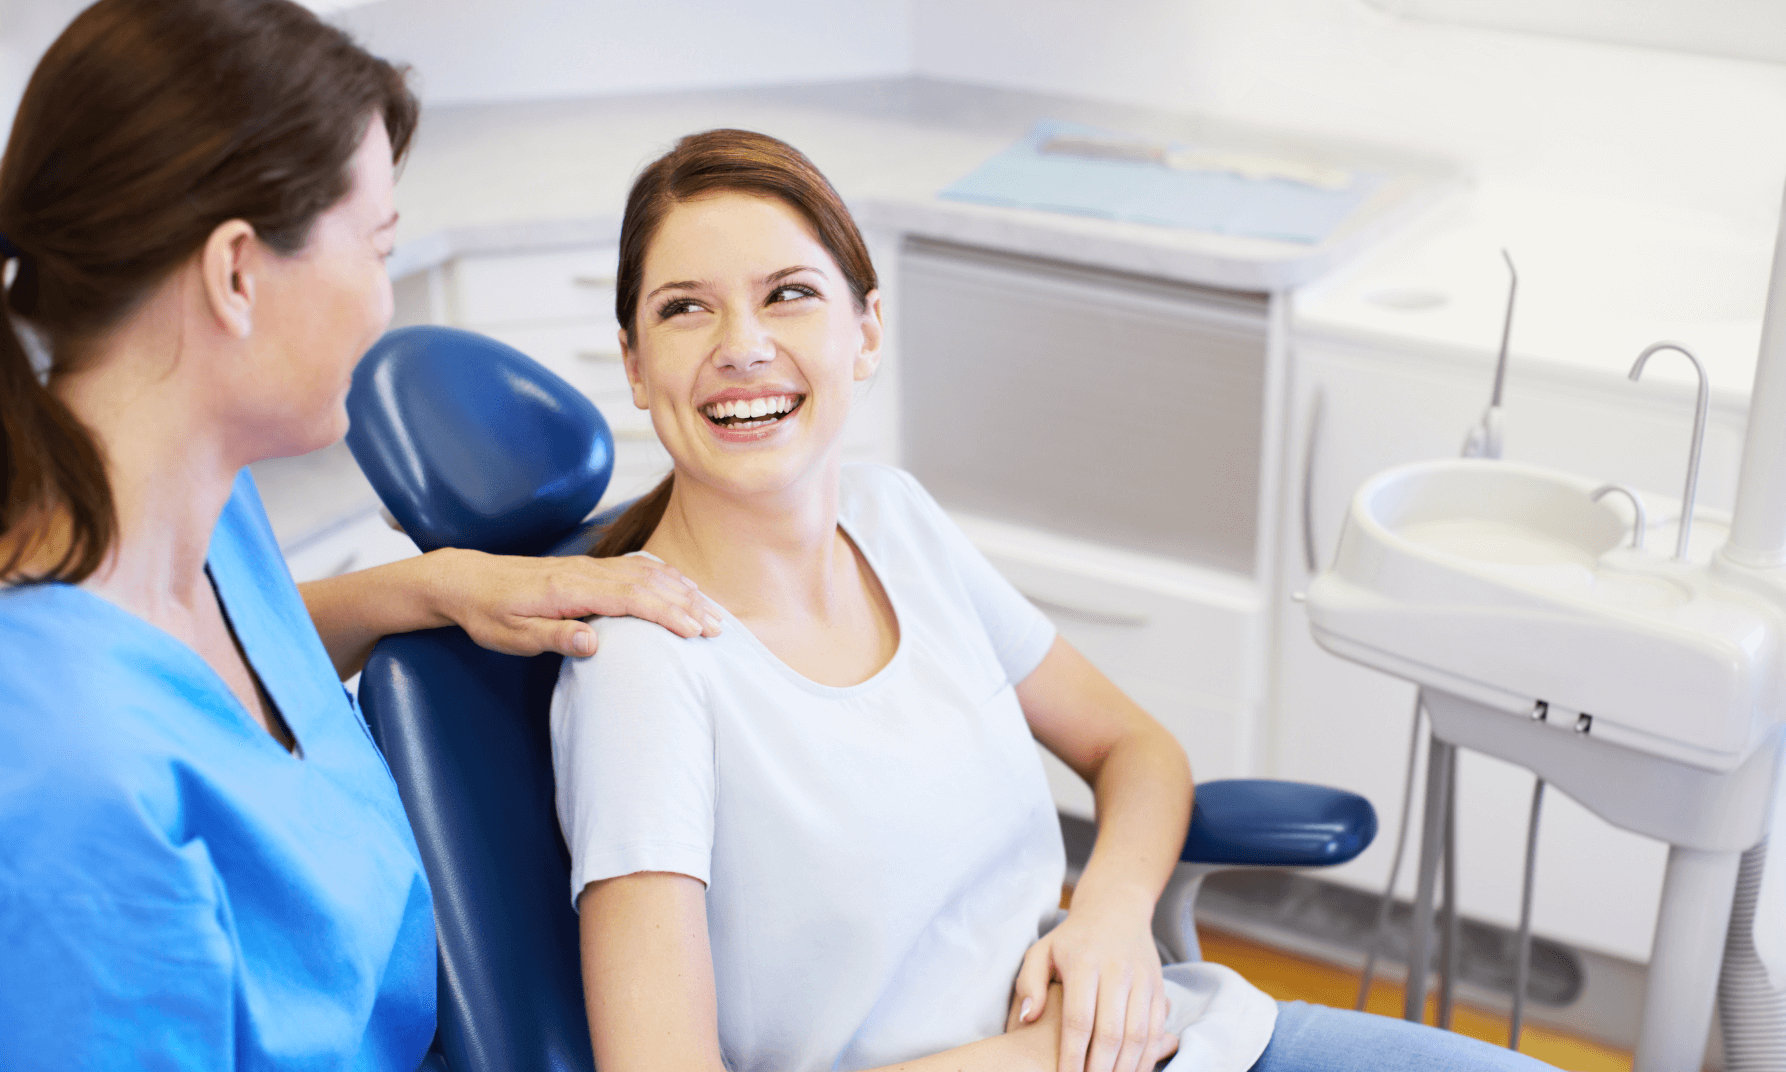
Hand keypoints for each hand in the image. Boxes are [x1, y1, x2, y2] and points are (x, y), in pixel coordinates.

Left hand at [428, 547, 722, 656]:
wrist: (466, 580)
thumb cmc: (487, 613)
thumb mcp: (511, 635)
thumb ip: (553, 636)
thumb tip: (593, 642)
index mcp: (568, 589)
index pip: (631, 598)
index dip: (666, 614)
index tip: (693, 631)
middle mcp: (585, 572)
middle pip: (649, 583)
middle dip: (687, 605)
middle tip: (717, 628)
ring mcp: (589, 566)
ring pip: (647, 573)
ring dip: (682, 591)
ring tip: (711, 611)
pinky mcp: (588, 568)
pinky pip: (636, 567)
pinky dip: (665, 575)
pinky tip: (682, 585)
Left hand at [1007, 908, 1177, 1071]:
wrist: (1117, 908)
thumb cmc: (1071, 938)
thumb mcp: (1041, 951)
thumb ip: (1028, 983)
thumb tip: (1027, 1018)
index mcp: (1085, 963)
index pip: (1079, 1020)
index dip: (1071, 1055)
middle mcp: (1117, 971)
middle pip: (1110, 1033)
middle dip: (1099, 1070)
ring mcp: (1142, 980)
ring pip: (1138, 1036)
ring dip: (1124, 1068)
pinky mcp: (1158, 988)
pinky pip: (1156, 1031)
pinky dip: (1146, 1057)